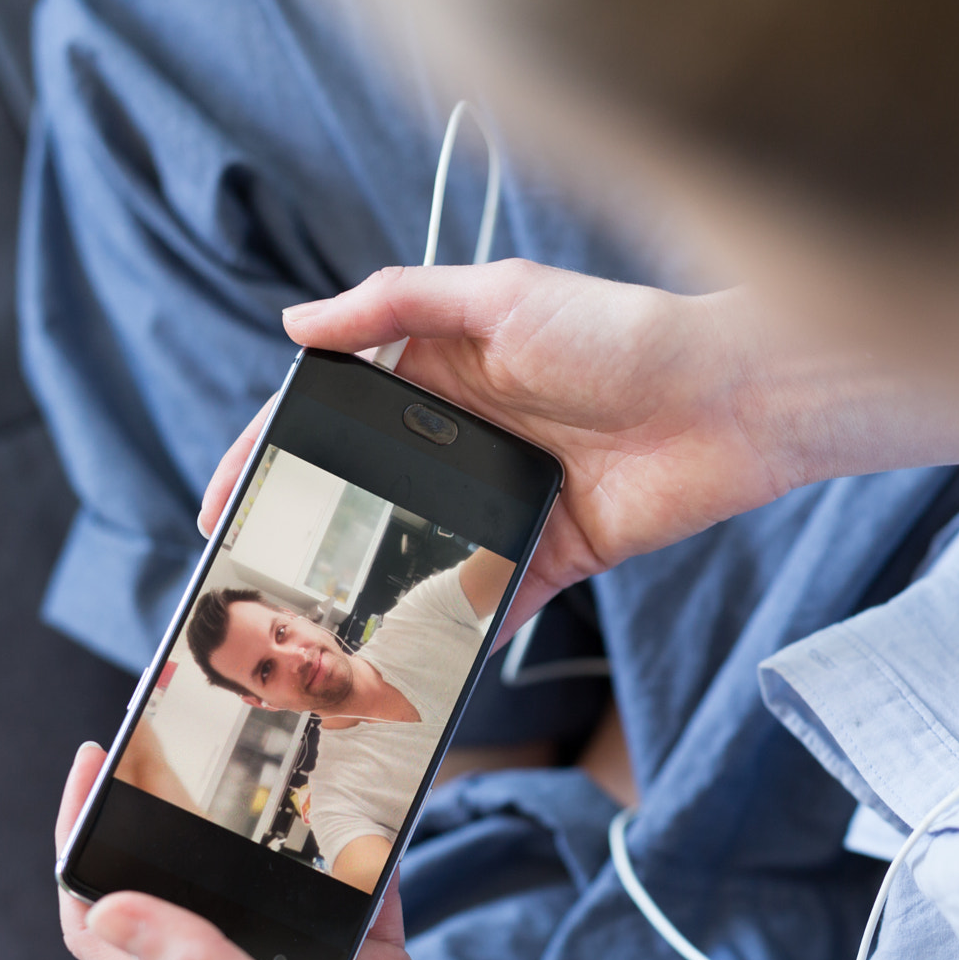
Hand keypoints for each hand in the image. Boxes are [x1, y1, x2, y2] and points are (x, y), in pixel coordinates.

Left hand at [54, 743, 606, 959]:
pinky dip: (340, 841)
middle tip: (171, 742)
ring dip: (247, 827)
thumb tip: (104, 906)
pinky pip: (334, 886)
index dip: (79, 846)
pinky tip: (360, 797)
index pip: (102, 930)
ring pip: (250, 886)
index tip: (94, 763)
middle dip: (156, 821)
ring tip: (258, 756)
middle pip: (167, 900)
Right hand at [200, 261, 958, 632]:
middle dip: (310, 538)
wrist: (733, 400)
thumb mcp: (501, 297)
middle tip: (254, 585)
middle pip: (369, 493)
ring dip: (375, 592)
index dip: (274, 456)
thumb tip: (294, 323)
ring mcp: (509, 499)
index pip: (336, 416)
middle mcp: (468, 438)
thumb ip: (394, 304)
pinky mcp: (555, 551)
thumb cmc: (621, 332)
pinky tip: (413, 662)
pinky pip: (493, 599)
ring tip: (318, 636)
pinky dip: (458, 631)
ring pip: (424, 554)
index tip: (225, 501)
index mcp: (443, 370)